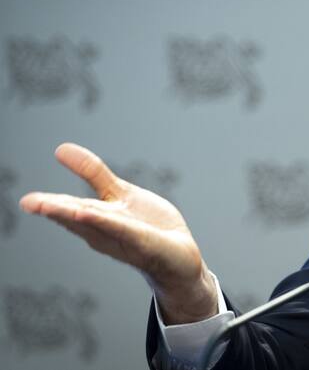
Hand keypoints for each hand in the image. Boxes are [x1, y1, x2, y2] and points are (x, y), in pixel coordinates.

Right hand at [19, 143, 217, 323]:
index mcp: (97, 219)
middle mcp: (105, 231)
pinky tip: (88, 215)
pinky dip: (106, 222)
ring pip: (96, 223)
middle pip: (77, 217)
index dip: (49, 204)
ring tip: (51, 207)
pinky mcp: (145, 241)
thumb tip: (61, 149)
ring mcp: (124, 237)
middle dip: (54, 210)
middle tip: (29, 203)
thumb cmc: (149, 227)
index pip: (70, 207)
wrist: (180, 258)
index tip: (28, 201)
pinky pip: (124, 229)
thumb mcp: (120, 193)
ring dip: (74, 215)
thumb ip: (94, 173)